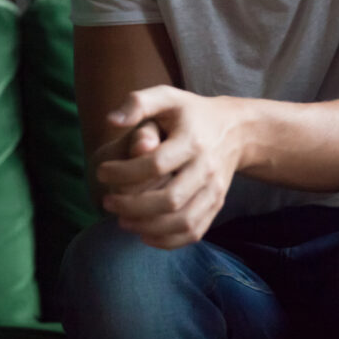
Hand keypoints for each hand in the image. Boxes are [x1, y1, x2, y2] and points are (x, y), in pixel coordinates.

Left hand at [97, 86, 244, 248]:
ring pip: (183, 221)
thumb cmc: (191, 113)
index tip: (102, 171)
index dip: (123, 173)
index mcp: (192, 141)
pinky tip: (144, 234)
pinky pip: (194, 231)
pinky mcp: (217, 204)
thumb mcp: (167, 98)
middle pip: (170, 199)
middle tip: (107, 202)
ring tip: (122, 220)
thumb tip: (111, 120)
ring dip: (148, 227)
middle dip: (132, 206)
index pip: (155, 164)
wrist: (236, 130)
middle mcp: (208, 168)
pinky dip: (168, 240)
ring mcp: (215, 189)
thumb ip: (138, 103)